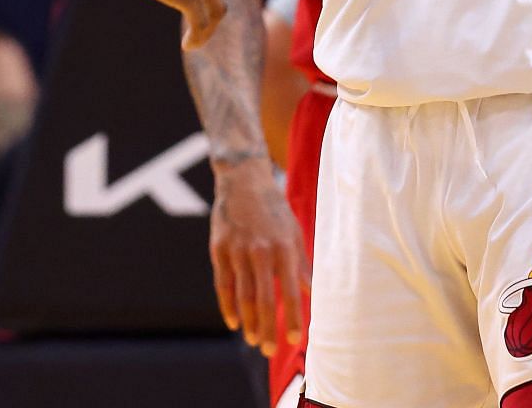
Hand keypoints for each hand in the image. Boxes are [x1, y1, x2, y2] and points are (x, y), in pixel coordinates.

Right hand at [209, 157, 307, 354]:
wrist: (242, 180)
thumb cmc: (274, 210)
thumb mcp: (294, 233)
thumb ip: (301, 266)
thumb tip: (312, 295)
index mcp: (282, 248)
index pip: (288, 290)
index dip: (291, 316)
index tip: (296, 339)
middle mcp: (259, 250)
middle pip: (261, 298)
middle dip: (267, 327)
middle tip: (270, 351)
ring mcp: (236, 250)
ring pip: (241, 294)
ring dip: (247, 321)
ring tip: (253, 340)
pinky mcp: (219, 248)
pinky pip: (223, 283)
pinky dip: (227, 305)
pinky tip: (233, 322)